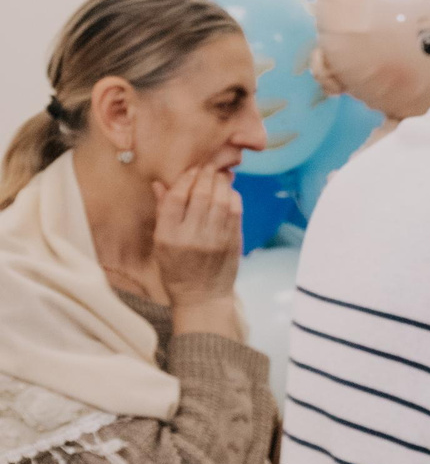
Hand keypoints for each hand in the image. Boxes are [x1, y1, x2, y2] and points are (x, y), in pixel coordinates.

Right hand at [152, 165, 241, 331]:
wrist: (202, 297)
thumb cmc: (176, 269)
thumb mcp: (160, 244)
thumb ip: (162, 212)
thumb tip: (160, 183)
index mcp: (168, 236)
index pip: (176, 199)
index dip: (184, 180)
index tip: (190, 170)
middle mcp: (192, 237)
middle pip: (202, 196)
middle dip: (206, 176)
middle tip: (208, 167)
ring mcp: (215, 239)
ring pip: (221, 201)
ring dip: (222, 183)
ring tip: (219, 175)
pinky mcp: (233, 242)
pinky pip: (236, 212)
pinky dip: (233, 197)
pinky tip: (229, 192)